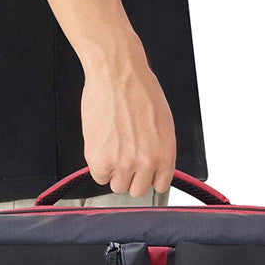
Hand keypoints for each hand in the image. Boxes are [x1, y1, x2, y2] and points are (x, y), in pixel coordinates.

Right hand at [79, 35, 175, 198]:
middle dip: (131, 177)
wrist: (117, 74)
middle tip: (124, 157)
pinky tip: (102, 145)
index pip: (160, 185)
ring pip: (118, 186)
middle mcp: (146, 162)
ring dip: (114, 171)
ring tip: (112, 148)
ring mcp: (122, 163)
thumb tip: (153, 167)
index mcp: (165, 154)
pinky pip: (99, 177)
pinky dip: (99, 165)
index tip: (143, 172)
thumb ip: (159, 149)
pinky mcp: (100, 159)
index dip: (149, 177)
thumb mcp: (163, 124)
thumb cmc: (139, 90)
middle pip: (138, 190)